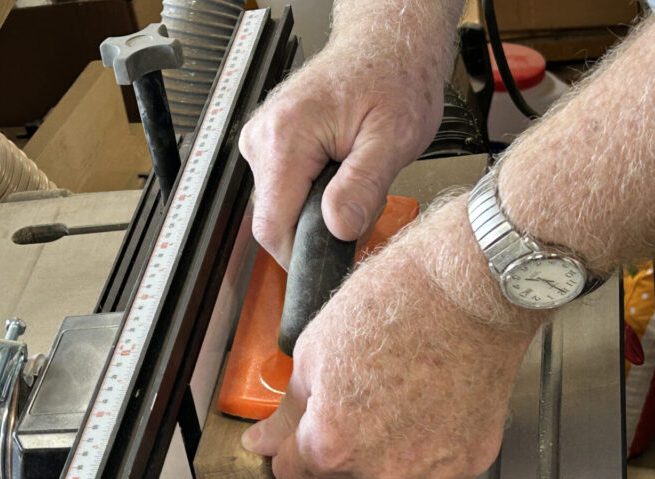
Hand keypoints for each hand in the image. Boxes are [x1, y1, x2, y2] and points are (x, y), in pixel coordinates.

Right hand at [238, 40, 444, 265]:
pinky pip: (281, 190)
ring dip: (315, 210)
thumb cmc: (394, 79)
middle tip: (361, 202)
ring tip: (352, 179)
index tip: (335, 255)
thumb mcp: (394, 137)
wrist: (385, 46)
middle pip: (274, 220)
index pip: (272, 227)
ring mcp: (260, 141)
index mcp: (285, 137)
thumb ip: (364, 186)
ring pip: (278, 208)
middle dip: (317, 228)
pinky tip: (337, 172)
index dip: (303, 253)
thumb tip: (339, 227)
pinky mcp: (266, 145)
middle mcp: (262, 138)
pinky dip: (311, 194)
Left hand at [241, 196, 542, 478]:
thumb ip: (287, 412)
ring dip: (374, 465)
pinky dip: (419, 459)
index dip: (287, 453)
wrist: (472, 288)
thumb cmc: (394, 306)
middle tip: (342, 412)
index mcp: (331, 446)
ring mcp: (429, 474)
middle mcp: (380, 473)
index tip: (292, 438)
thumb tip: (263, 442)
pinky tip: (419, 418)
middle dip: (329, 458)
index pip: (291, 478)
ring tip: (384, 413)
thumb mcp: (314, 351)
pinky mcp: (468, 464)